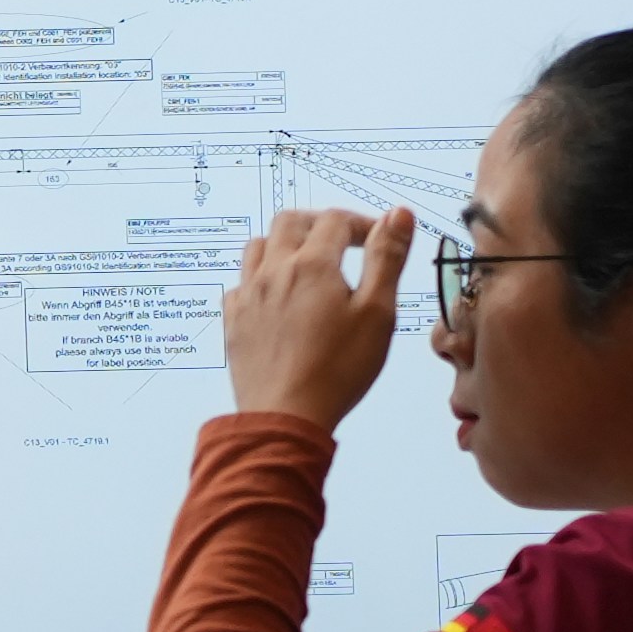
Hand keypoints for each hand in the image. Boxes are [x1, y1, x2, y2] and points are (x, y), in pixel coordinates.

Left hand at [220, 202, 420, 427]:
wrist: (286, 416)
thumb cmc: (339, 369)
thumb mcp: (377, 312)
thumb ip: (386, 258)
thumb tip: (398, 215)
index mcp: (311, 264)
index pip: (335, 220)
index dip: (362, 223)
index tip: (381, 239)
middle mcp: (273, 271)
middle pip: (290, 222)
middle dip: (320, 223)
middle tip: (345, 243)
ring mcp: (248, 296)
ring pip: (258, 247)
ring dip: (284, 244)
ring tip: (309, 264)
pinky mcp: (234, 322)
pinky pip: (241, 284)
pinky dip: (260, 278)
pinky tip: (277, 297)